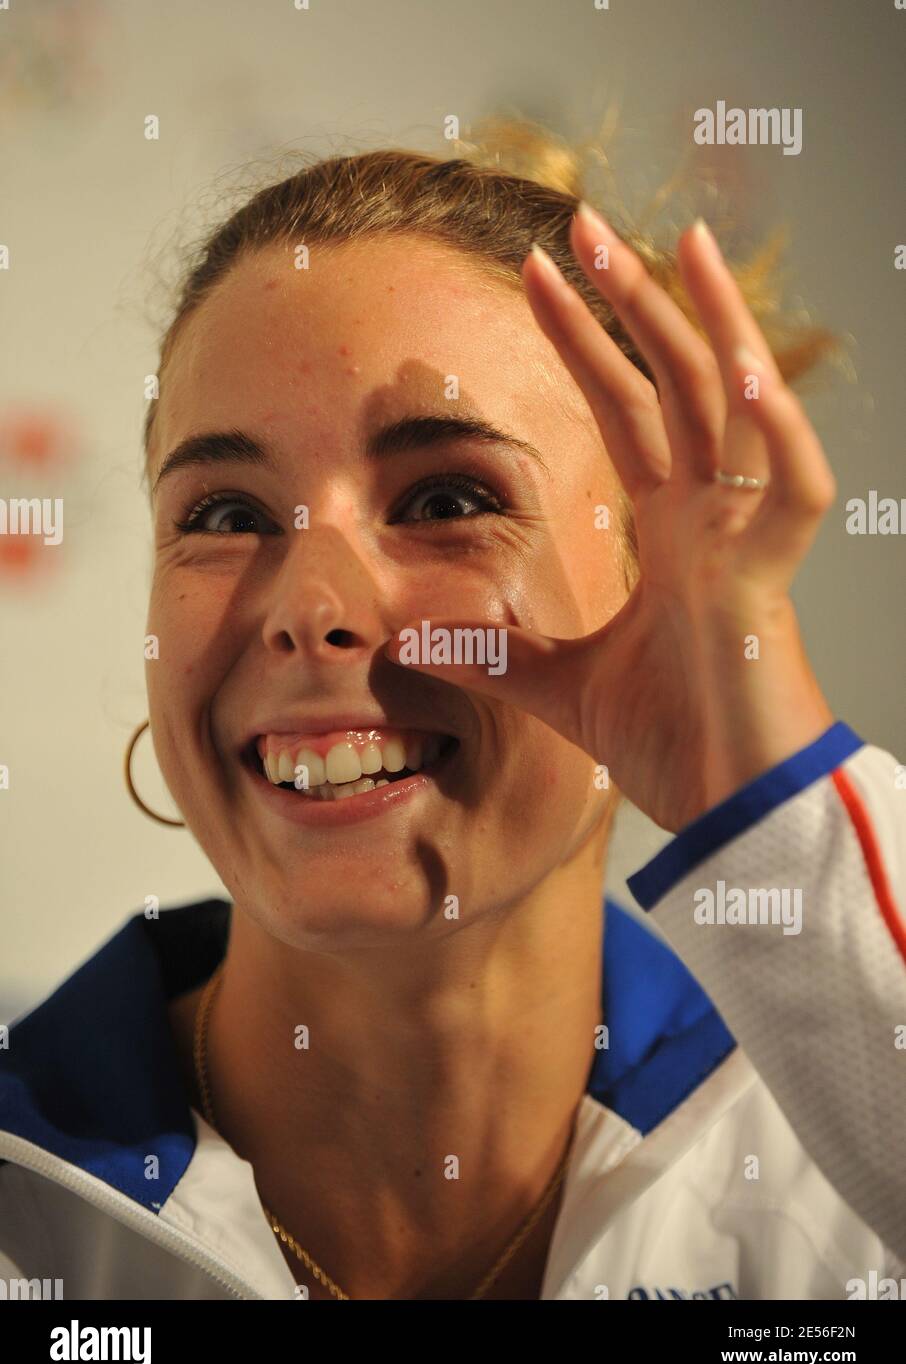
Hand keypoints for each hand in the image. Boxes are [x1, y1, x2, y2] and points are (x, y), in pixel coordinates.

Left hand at [385, 206, 836, 832]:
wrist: (729, 809)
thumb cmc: (672, 739)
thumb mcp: (560, 684)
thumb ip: (496, 652)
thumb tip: (410, 637)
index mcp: (670, 529)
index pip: (625, 410)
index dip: (587, 341)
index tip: (537, 275)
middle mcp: (711, 516)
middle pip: (672, 383)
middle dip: (631, 300)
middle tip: (583, 220)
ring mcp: (745, 538)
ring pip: (736, 406)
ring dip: (707, 323)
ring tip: (674, 240)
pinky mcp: (770, 580)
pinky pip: (787, 488)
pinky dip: (775, 429)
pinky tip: (741, 367)